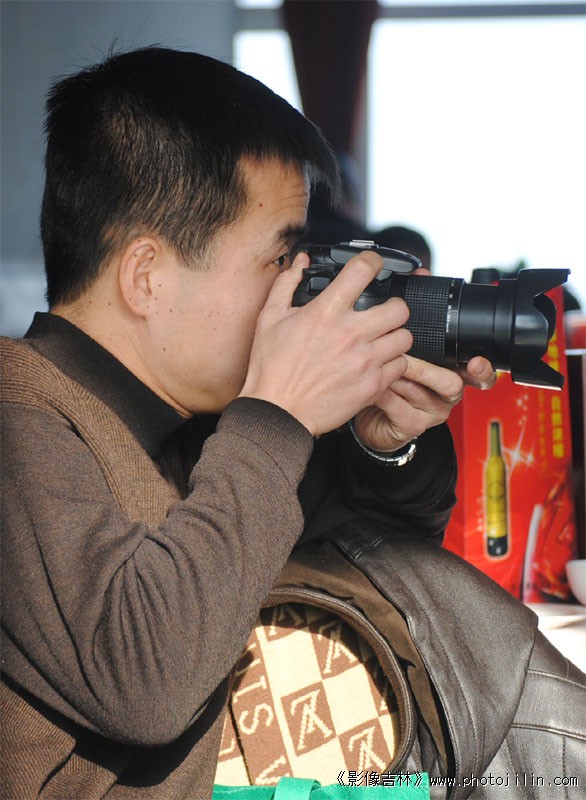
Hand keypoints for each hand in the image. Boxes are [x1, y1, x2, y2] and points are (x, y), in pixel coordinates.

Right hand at [239, 250, 412, 435]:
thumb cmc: (271, 369)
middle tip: (384, 312)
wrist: (277, 412)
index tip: (373, 265)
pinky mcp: (372, 385)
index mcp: (326, 312)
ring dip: (395, 336)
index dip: (372, 261)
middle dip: (394, 306)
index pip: (363, 270)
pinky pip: (400, 366)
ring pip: (405, 338)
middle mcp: (350, 334)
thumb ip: (287, 284)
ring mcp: (365, 361)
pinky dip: (392, 364)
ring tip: (382, 340)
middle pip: (399, 308)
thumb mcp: (269, 318)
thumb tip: (300, 262)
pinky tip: (376, 364)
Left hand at [353, 353, 496, 452]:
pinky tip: (373, 386)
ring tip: (379, 367)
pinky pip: (399, 407)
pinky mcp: (414, 425)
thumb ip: (415, 345)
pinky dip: (384, 393)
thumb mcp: (408, 361)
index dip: (482, 369)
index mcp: (453, 374)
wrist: (374, 416)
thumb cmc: (393, 384)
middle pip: (451, 383)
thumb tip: (403, 320)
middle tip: (402, 357)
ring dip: (396, 378)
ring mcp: (432, 412)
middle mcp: (448, 395)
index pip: (480, 374)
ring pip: (419, 392)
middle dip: (423, 369)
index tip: (476, 363)